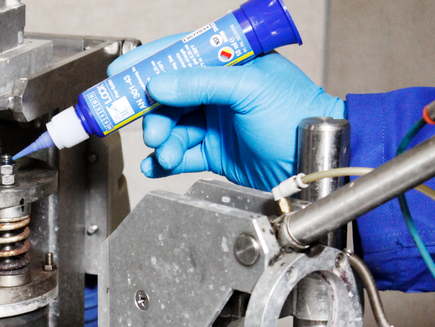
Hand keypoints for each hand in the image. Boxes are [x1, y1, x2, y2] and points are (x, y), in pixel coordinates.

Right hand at [108, 35, 344, 191]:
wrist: (314, 159)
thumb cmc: (297, 115)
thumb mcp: (249, 87)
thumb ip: (201, 82)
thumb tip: (159, 82)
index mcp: (229, 63)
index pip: (180, 54)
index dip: (148, 62)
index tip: (120, 73)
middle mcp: (219, 91)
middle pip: (169, 96)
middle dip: (154, 112)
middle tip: (152, 129)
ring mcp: (215, 123)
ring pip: (172, 128)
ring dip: (162, 140)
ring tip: (166, 151)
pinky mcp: (214, 153)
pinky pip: (180, 154)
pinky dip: (165, 161)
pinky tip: (158, 164)